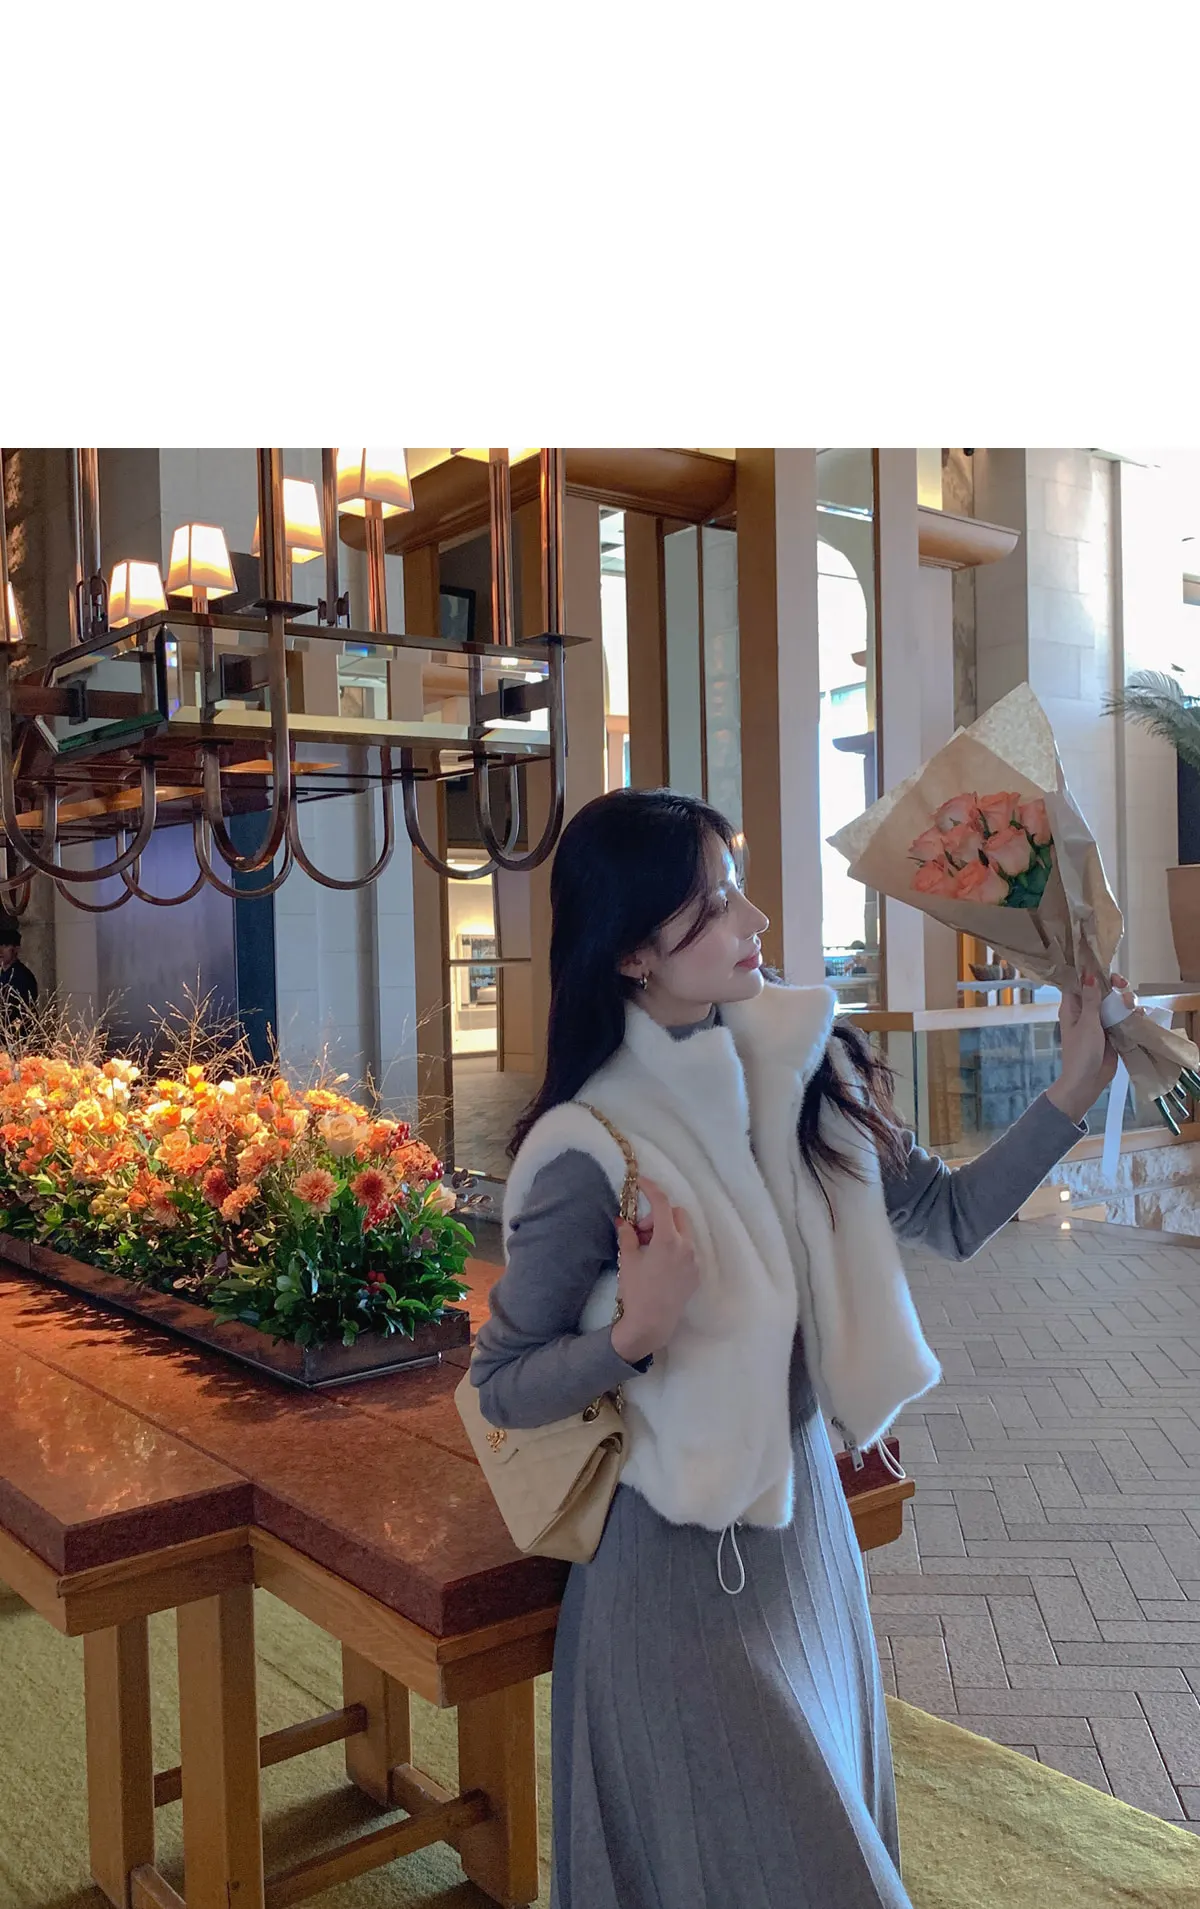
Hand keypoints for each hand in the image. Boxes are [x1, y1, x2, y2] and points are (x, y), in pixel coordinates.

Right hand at [609, 1178, 699, 1364]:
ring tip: (648, 1249)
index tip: (640, 1183)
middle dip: (659, 1217)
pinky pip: (688, 1250)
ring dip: (667, 1231)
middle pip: (677, 1214)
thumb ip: (627, 1235)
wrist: (651, 1324)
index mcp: (668, 1240)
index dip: (650, 1189)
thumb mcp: (628, 1260)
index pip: (662, 1204)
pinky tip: (659, 1263)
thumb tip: (623, 1220)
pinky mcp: (696, 1274)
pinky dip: (675, 1247)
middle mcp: (687, 1247)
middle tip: (641, 1232)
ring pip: (684, 1232)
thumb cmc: (636, 1292)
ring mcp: (694, 1261)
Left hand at [1046, 971, 1133, 1124]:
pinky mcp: (1111, 1033)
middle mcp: (1085, 1012)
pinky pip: (1121, 1018)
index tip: (1105, 971)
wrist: (1087, 1082)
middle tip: (1123, 986)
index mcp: (1072, 1008)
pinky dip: (1130, 1015)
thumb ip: (1091, 1000)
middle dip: (1113, 986)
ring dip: (1124, 1001)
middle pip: (1100, 990)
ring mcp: (1099, 1022)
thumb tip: (1088, 975)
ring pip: (1113, 1004)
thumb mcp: (1087, 1023)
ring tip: (1131, 1006)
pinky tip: (1138, 1016)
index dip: (1091, 974)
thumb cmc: (1082, 1053)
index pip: (1078, 982)